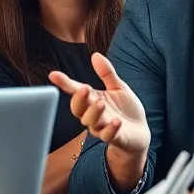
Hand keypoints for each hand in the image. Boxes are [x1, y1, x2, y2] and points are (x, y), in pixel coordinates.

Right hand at [49, 53, 150, 191]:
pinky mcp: (114, 138)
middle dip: (79, 99)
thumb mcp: (118, 88)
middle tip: (84, 89)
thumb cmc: (126, 110)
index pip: (75, 92)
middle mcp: (94, 115)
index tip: (54, 75)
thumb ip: (107, 73)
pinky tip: (116, 121)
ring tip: (101, 103)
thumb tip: (95, 55)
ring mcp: (102, 127)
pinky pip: (108, 135)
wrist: (139, 134)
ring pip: (90, 122)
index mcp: (93, 100)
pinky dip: (111, 128)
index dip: (65, 84)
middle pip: (79, 109)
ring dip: (94, 112)